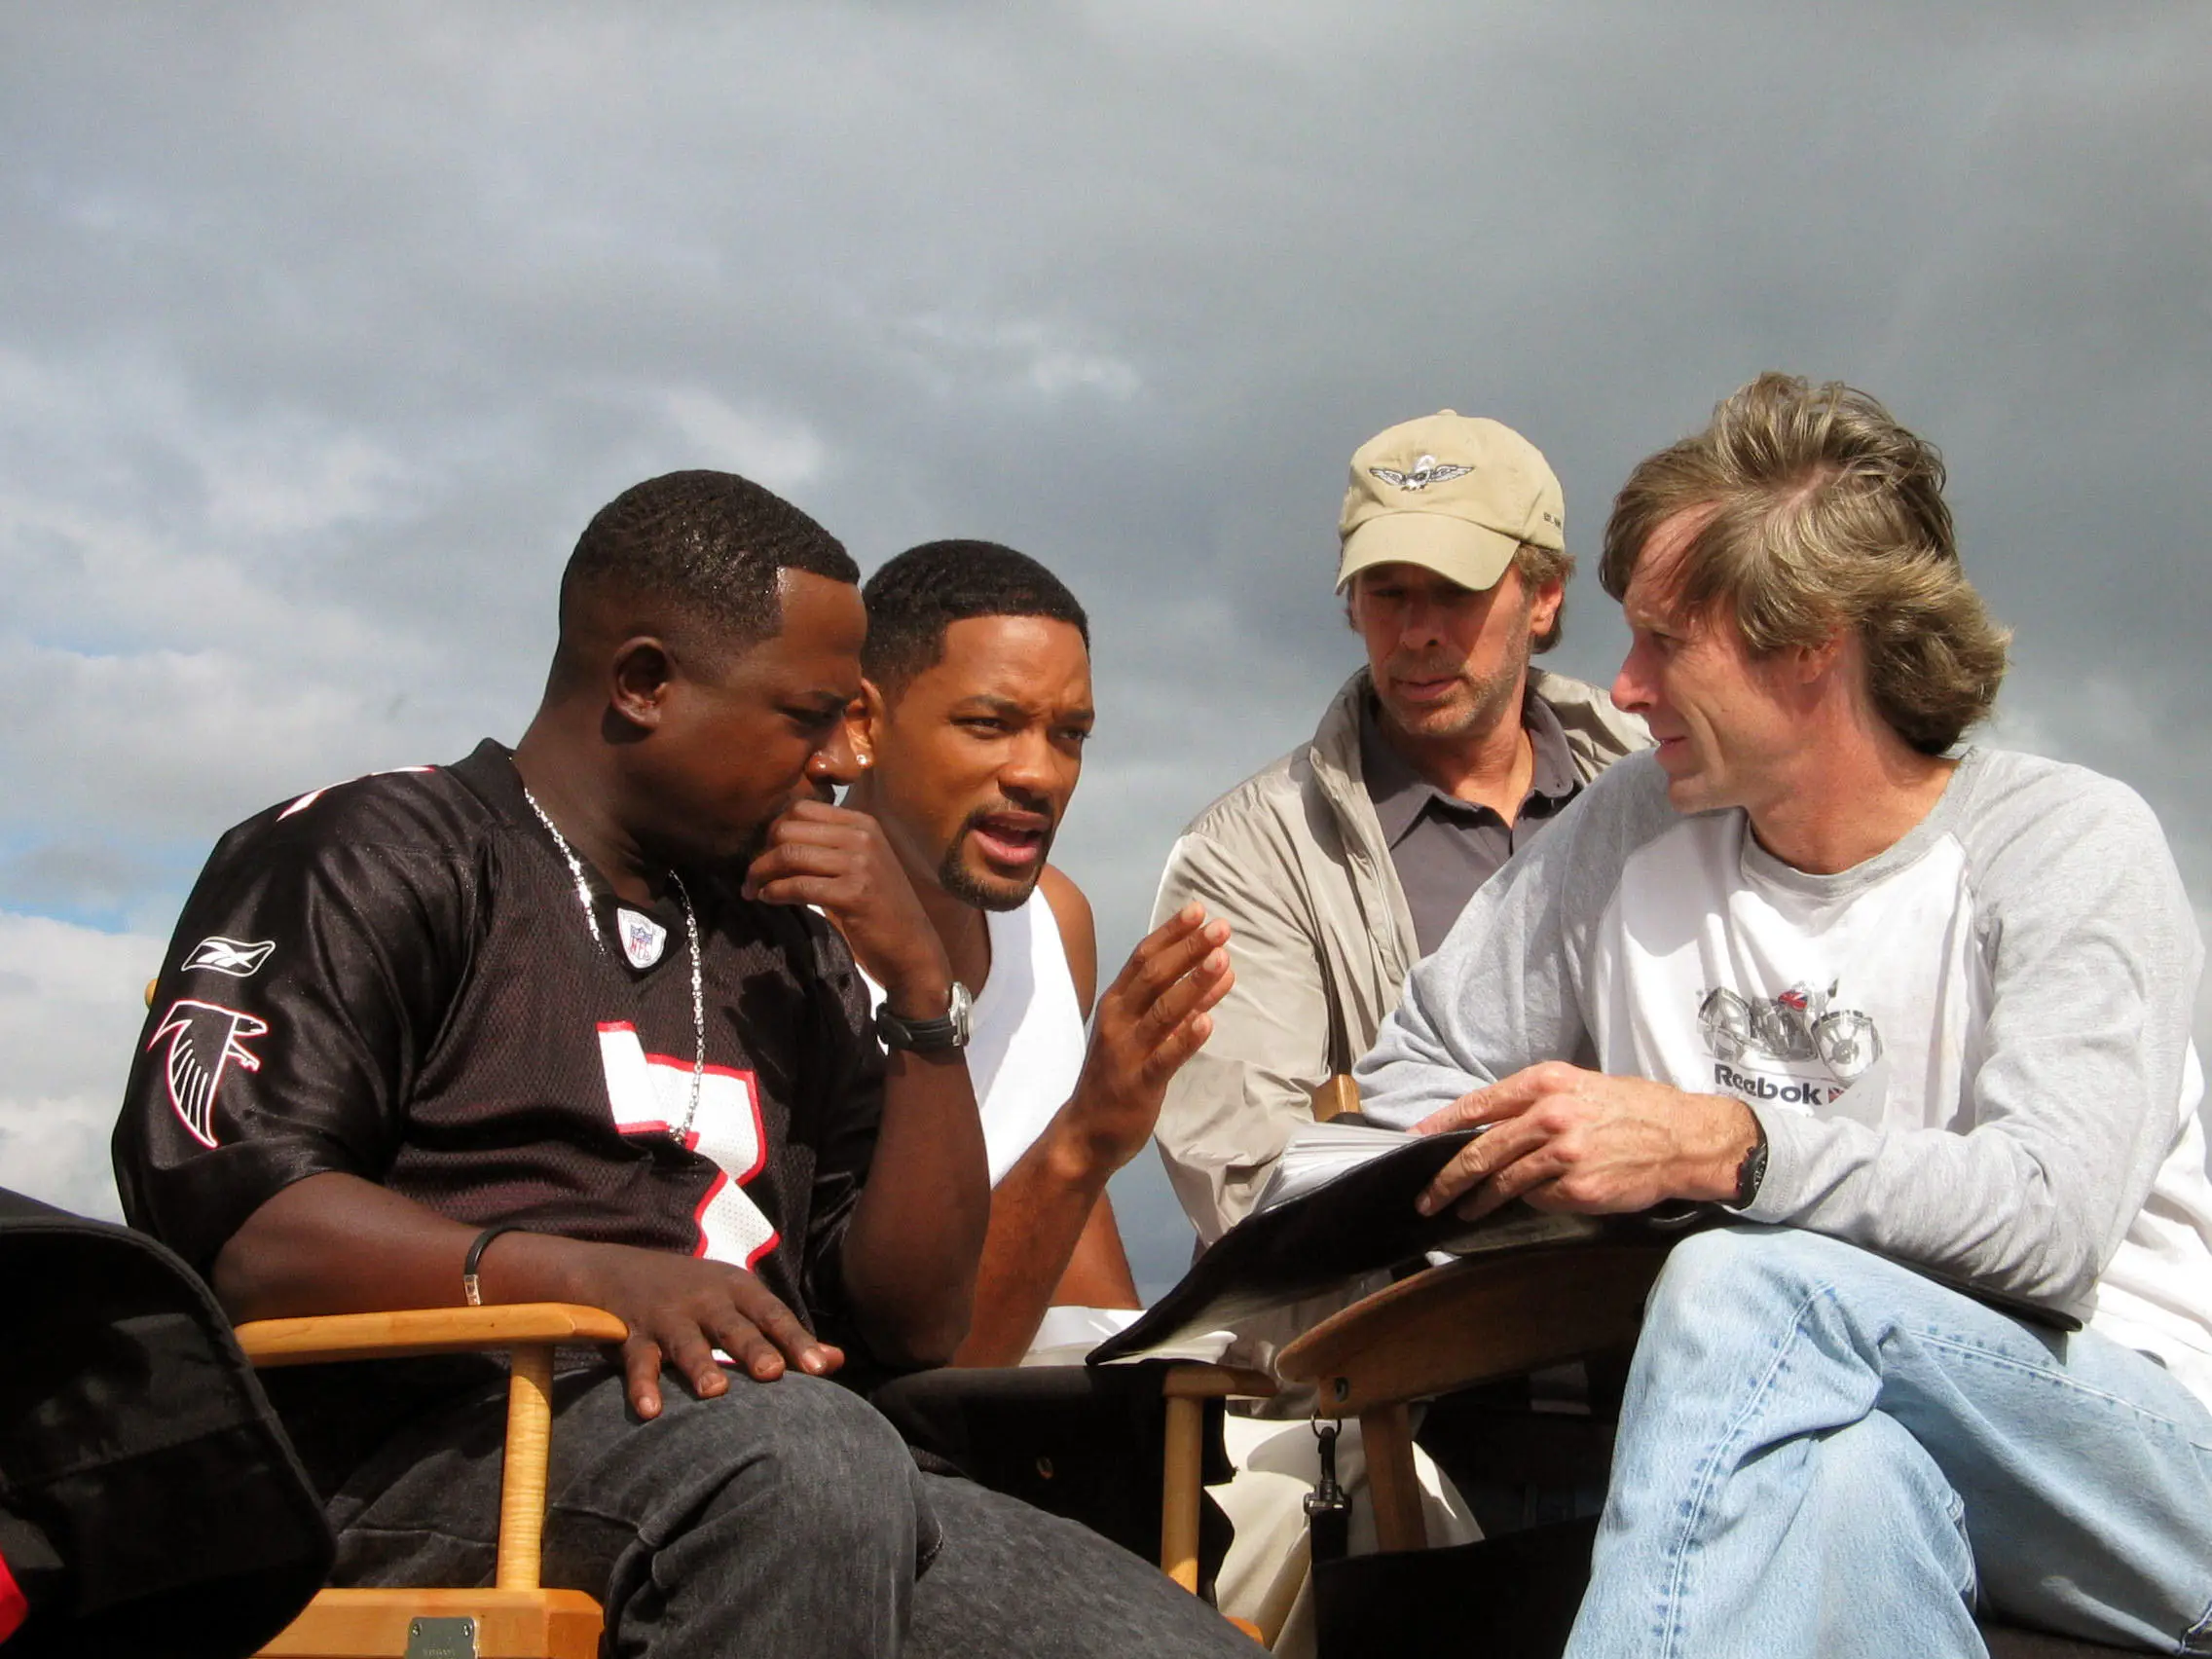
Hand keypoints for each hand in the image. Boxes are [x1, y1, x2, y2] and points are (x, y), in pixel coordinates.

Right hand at [559, 1240, 843, 1417]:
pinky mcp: (633, 1335)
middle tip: (773, 1373)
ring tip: (715, 1392)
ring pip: (687, 1343)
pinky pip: (639, 1362)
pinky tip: (650, 1410)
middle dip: (753, 1349)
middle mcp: (705, 1299)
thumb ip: (784, 1334)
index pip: (773, 1315)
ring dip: (700, 1366)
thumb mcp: (740, 1302)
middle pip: (733, 1327)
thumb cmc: (698, 1294)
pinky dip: (642, 1385)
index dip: (796, 1340)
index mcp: (738, 1290)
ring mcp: (668, 1316)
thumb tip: (836, 1362)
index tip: (820, 1368)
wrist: (620, 1269)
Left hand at [743, 799, 951, 1014]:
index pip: (800, 809)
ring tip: (754, 890)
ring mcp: (860, 864)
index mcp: (862, 823)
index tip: (764, 854)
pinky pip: (798, 886)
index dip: (773, 831)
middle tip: (752, 877)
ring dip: (760, 874)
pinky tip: (769, 900)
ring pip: (789, 855)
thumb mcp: (858, 864)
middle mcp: (862, 836)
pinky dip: (775, 893)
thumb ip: (826, 845)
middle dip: (761, 853)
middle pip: (789, 829)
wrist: (912, 947)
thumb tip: (772, 838)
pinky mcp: (854, 893)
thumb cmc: (878, 908)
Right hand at [1059, 903, 1233, 1173]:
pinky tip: (1209, 1022)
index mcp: (1116, 1003)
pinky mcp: (1138, 1083)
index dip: (1172, 933)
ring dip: (1193, 984)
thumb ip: (1181, 1004)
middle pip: (1154, 976)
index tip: (1199, 910)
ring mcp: (1126, 1051)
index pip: (1144, 958)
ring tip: (1222, 960)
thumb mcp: (1142, 1032)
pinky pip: (1164, 1057)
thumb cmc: (1117, 1075)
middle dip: (1188, 949)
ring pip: (1162, 1011)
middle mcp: (1117, 1020)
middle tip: (1220, 927)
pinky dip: (1186, 1039)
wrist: (1086, 1132)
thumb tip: (1221, 971)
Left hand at [1411, 1062, 1754, 1220]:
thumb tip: (1485, 1125)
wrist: (1682, 1137)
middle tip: (1426, 1195)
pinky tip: (1529, 1202)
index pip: (1479, 1104)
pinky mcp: (1578, 1188)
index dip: (1442, 1125)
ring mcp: (1563, 1154)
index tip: (1416, 1141)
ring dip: (1477, 1199)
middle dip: (1446, 1177)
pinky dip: (1529, 1201)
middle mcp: (1550, 1115)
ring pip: (1504, 1180)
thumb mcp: (1578, 1086)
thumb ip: (1532, 1103)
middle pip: (1481, 1150)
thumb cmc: (1629, 1108)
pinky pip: (1539, 1199)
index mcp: (1545, 1083)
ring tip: (1462, 1208)